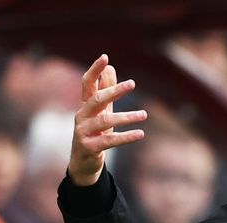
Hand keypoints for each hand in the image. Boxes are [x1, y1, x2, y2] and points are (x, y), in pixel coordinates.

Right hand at [68, 54, 146, 185]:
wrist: (84, 161)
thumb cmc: (95, 132)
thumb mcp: (102, 111)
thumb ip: (106, 90)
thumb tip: (111, 67)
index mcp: (85, 105)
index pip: (87, 83)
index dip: (94, 70)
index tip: (105, 57)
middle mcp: (82, 116)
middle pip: (96, 99)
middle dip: (113, 90)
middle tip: (132, 83)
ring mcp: (83, 132)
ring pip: (105, 121)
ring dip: (126, 117)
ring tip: (144, 115)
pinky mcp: (89, 147)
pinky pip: (109, 140)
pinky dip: (126, 137)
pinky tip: (140, 134)